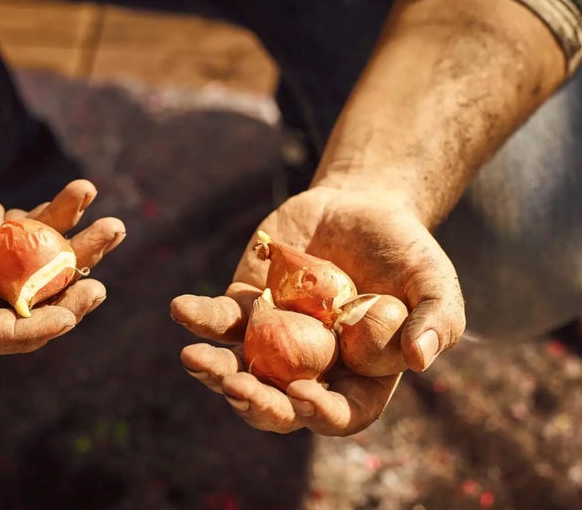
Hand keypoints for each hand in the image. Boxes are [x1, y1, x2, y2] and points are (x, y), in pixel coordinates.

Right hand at [0, 76, 124, 352]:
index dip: (22, 331)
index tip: (68, 317)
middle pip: (10, 308)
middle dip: (60, 301)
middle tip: (100, 287)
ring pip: (28, 271)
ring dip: (73, 253)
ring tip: (113, 226)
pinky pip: (26, 235)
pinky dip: (56, 219)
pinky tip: (81, 192)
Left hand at [171, 186, 464, 434]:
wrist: (360, 205)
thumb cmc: (404, 250)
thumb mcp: (433, 280)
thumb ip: (436, 319)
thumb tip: (420, 360)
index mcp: (358, 376)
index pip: (340, 412)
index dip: (320, 413)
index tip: (301, 395)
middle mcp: (311, 367)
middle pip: (278, 404)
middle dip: (255, 402)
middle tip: (235, 387)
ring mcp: (274, 339)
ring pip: (239, 368)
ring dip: (214, 369)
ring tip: (194, 357)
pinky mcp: (246, 306)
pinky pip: (219, 319)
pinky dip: (200, 316)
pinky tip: (182, 309)